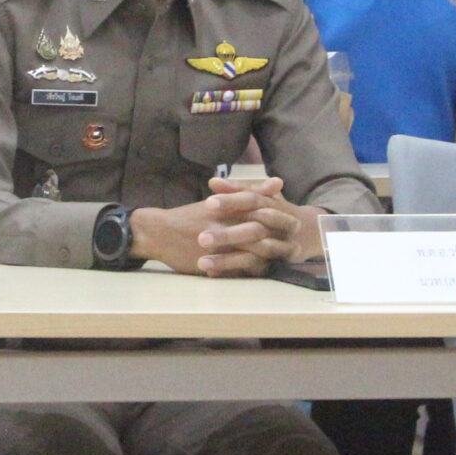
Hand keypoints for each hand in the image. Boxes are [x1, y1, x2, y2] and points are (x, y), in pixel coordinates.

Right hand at [131, 180, 302, 277]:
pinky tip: (263, 272)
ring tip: (283, 261)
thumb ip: (250, 192)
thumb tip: (279, 182)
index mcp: (228, 207)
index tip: (296, 224)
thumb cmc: (189, 216)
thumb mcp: (220, 201)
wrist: (158, 232)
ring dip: (271, 257)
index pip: (263, 210)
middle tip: (297, 247)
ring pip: (254, 251)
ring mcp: (219, 242)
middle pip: (262, 231)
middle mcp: (225, 223)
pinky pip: (240, 268)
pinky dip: (254, 270)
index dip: (282, 218)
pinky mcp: (213, 260)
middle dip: (281, 239)